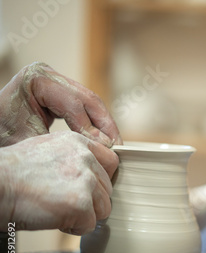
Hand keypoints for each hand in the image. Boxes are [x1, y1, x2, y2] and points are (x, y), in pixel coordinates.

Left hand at [0, 62, 121, 146]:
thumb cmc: (3, 136)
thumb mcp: (33, 142)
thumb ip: (68, 143)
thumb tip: (104, 149)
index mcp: (37, 79)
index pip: (75, 104)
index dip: (93, 128)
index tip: (106, 150)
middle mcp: (48, 74)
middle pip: (89, 100)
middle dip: (106, 126)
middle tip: (117, 148)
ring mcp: (56, 80)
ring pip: (91, 103)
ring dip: (105, 126)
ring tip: (115, 147)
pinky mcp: (60, 91)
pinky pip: (85, 107)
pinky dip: (96, 124)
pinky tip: (105, 141)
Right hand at [0, 131, 118, 234]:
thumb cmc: (13, 173)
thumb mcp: (48, 150)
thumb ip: (74, 157)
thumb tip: (93, 173)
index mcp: (79, 143)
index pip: (111, 162)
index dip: (100, 180)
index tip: (86, 189)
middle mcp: (86, 158)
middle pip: (107, 189)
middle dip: (89, 201)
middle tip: (61, 202)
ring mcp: (86, 180)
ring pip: (103, 208)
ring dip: (83, 215)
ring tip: (56, 210)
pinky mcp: (80, 203)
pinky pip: (90, 224)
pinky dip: (73, 228)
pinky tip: (53, 218)